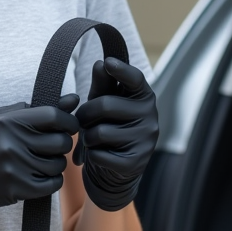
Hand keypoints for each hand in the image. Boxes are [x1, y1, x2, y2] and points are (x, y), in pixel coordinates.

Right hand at [0, 95, 79, 230]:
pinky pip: (49, 186)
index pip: (55, 117)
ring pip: (56, 165)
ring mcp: (13, 168)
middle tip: (52, 145)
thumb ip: (32, 109)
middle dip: (62, 143)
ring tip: (41, 161)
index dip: (67, 121)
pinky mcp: (13, 190)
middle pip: (60, 142)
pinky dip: (50, 181)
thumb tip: (71, 100)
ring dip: (55, 163)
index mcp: (7, 121)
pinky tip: (39, 176)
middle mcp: (12, 144)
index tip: (67, 126)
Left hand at [74, 57, 157, 211]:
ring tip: (91, 139)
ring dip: (87, 136)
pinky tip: (98, 154)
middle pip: (105, 106)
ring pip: (99, 132)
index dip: (121, 70)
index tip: (108, 62)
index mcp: (144, 98)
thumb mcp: (105, 102)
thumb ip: (103, 84)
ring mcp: (145, 141)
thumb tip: (100, 64)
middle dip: (85, 113)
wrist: (117, 168)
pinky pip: (99, 155)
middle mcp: (150, 117)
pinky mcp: (135, 163)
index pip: (135, 79)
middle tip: (80, 120)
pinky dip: (91, 155)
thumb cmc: (110, 126)